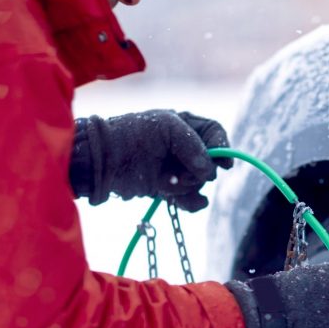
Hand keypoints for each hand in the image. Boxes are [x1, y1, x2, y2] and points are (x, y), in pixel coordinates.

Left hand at [70, 110, 232, 211]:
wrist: (103, 160)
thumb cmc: (133, 135)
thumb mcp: (166, 127)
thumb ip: (194, 145)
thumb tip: (210, 173)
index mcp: (185, 125)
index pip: (215, 133)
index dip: (223, 147)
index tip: (225, 164)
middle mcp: (184, 147)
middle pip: (211, 161)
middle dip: (200, 170)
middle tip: (181, 172)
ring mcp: (177, 168)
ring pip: (201, 183)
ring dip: (188, 186)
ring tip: (166, 183)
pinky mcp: (169, 188)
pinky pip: (192, 199)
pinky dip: (192, 202)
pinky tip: (186, 202)